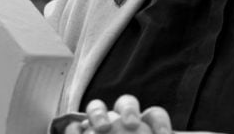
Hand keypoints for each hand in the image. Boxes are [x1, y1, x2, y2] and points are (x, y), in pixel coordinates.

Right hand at [53, 94, 172, 133]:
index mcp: (142, 127)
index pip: (154, 116)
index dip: (160, 123)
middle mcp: (120, 120)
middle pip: (126, 103)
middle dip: (129, 109)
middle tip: (132, 124)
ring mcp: (97, 124)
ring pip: (97, 107)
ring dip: (99, 114)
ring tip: (103, 128)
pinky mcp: (77, 132)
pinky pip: (73, 126)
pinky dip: (74, 130)